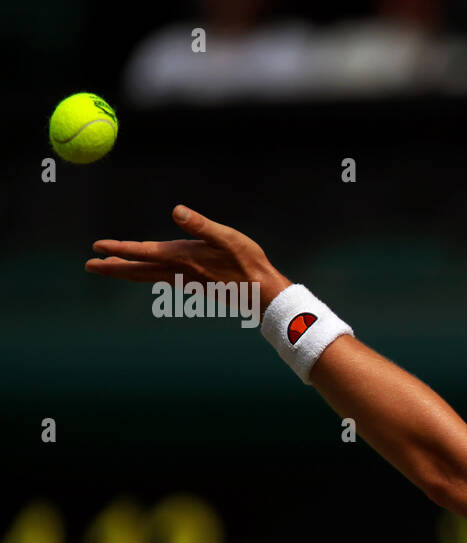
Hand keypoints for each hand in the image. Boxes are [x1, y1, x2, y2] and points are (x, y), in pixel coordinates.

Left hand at [85, 205, 291, 307]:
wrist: (263, 294)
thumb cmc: (249, 263)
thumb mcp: (228, 237)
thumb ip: (201, 225)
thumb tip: (177, 211)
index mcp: (184, 257)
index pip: (144, 252)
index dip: (120, 248)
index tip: (97, 247)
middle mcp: (179, 271)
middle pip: (139, 270)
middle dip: (113, 267)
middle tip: (89, 266)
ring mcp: (185, 280)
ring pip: (148, 275)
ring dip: (126, 271)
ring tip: (109, 267)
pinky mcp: (193, 284)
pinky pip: (160, 278)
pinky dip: (144, 275)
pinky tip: (145, 272)